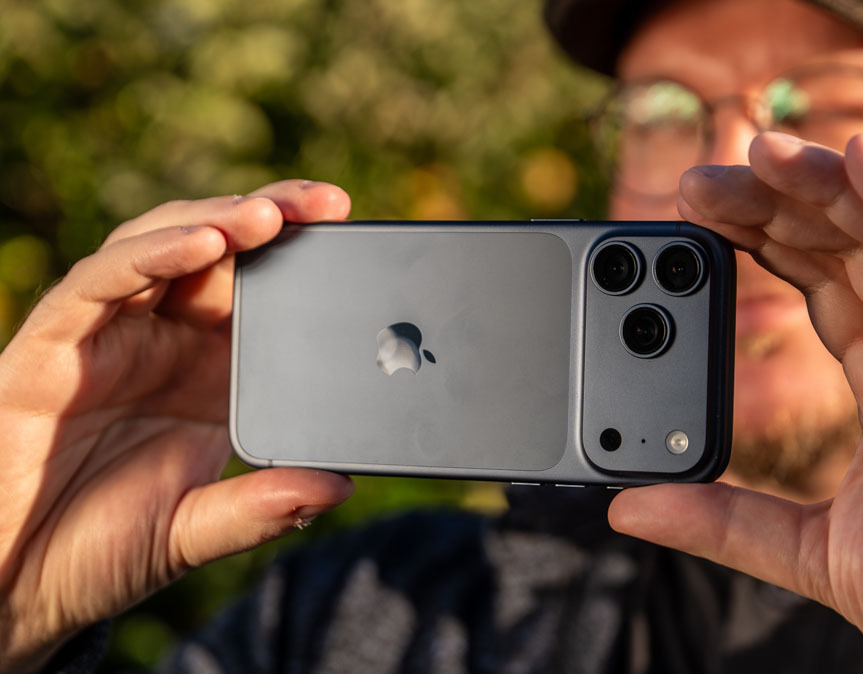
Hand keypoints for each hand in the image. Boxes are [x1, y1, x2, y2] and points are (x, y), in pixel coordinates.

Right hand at [0, 180, 354, 671]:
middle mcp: (160, 343)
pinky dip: (150, 256)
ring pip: (161, 248)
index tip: (352, 238)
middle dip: (273, 217)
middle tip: (329, 204)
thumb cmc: (95, 550)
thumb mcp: (194, 530)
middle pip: (219, 251)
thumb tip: (337, 486)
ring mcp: (107, 338)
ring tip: (271, 215)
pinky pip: (99, 284)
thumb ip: (261, 508)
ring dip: (217, 222)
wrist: (11, 585)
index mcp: (205, 373)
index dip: (300, 257)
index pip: (258, 290)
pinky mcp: (50, 346)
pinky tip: (200, 243)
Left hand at [609, 134, 862, 672]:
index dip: (759, 237)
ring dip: (830, 187)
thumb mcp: (812, 550)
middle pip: (847, 245)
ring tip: (759, 151)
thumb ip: (724, 520)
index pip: (818, 280)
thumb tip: (626, 507)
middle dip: (775, 203)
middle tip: (699, 180)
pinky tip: (861, 163)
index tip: (691, 215)